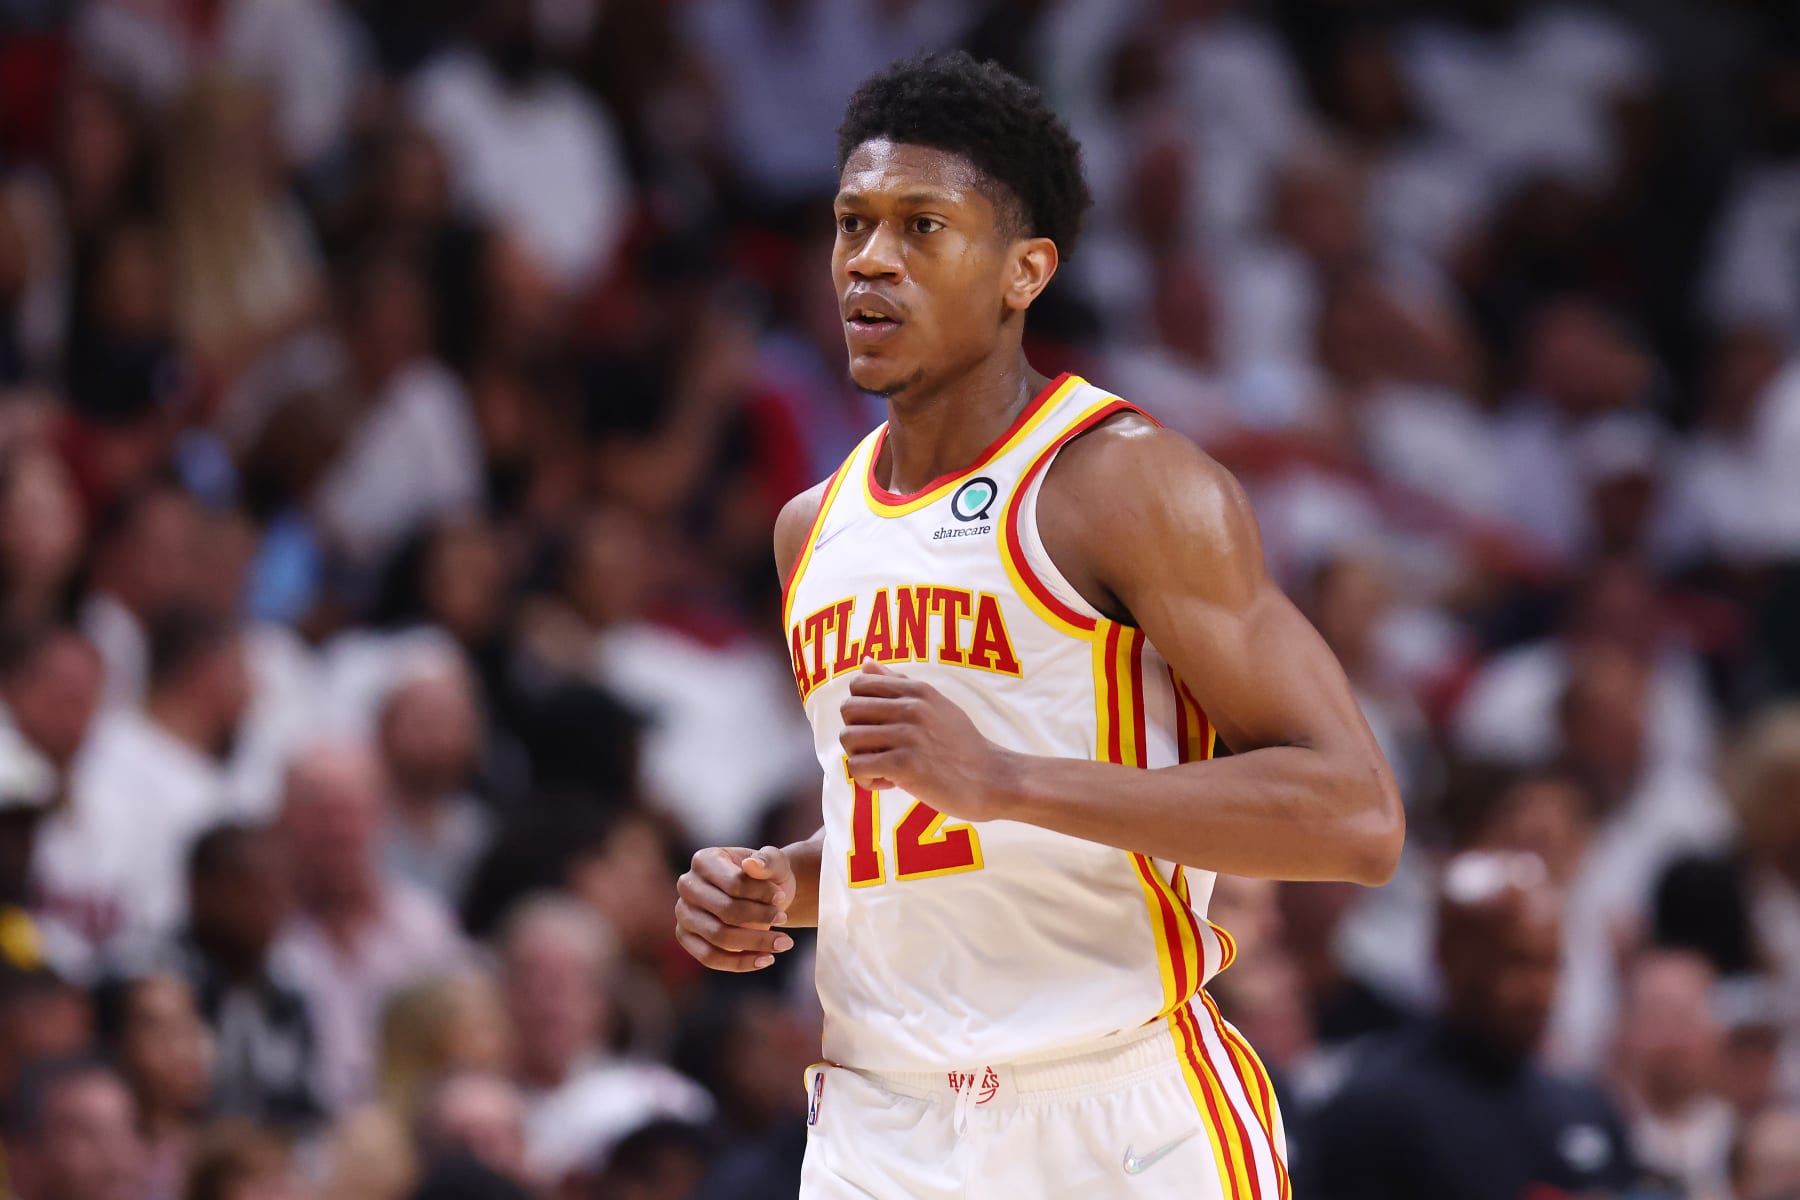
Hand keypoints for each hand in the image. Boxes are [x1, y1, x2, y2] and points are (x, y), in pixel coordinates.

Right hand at [675, 845, 796, 971]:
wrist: (762, 896)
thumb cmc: (767, 876)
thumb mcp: (775, 863)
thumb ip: (768, 860)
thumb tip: (752, 865)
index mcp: (704, 860)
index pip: (734, 884)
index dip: (761, 894)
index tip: (781, 898)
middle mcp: (687, 885)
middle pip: (725, 911)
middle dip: (760, 919)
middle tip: (784, 919)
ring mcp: (683, 912)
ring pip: (718, 937)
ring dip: (755, 943)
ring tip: (784, 943)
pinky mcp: (685, 937)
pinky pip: (710, 957)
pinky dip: (740, 962)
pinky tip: (766, 959)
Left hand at [838, 659, 1012, 821]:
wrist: (993, 779)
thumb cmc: (962, 745)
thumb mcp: (936, 705)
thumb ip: (899, 683)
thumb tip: (866, 662)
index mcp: (917, 691)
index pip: (858, 684)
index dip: (860, 709)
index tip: (878, 728)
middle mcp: (911, 707)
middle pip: (847, 709)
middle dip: (855, 733)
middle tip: (878, 750)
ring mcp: (908, 736)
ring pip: (848, 738)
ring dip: (859, 758)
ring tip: (883, 768)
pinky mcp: (905, 766)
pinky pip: (857, 767)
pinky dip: (866, 780)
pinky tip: (889, 783)